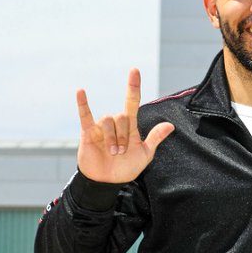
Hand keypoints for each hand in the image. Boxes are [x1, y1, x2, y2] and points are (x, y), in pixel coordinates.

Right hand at [76, 69, 173, 183]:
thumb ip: (155, 138)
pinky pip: (85, 115)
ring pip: (108, 120)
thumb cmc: (126, 168)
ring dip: (112, 137)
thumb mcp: (145, 154)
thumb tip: (170, 125)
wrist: (107, 182)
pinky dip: (83, 103)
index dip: (133, 86)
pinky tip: (80, 91)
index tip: (135, 70)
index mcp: (130, 126)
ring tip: (112, 152)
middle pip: (121, 116)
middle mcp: (116, 123)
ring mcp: (101, 127)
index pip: (132, 101)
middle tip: (121, 151)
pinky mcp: (88, 133)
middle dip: (123, 135)